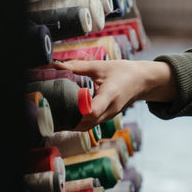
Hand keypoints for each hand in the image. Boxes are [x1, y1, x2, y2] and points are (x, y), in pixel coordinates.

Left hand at [54, 59, 175, 130]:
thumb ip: (78, 67)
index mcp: (110, 94)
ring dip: (72, 124)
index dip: (78, 112)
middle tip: (49, 114)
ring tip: (55, 116)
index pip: (93, 110)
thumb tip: (57, 65)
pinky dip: (79, 122)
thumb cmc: (123, 72)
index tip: (64, 106)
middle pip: (86, 123)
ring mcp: (109, 116)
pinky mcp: (107, 117)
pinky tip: (68, 115)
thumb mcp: (101, 66)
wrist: (141, 81)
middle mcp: (110, 109)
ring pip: (87, 126)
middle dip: (68, 121)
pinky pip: (91, 124)